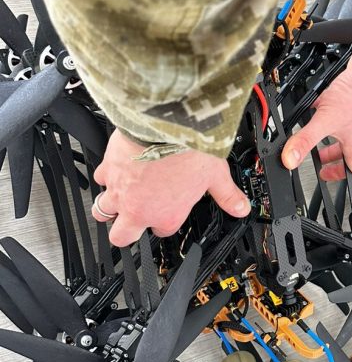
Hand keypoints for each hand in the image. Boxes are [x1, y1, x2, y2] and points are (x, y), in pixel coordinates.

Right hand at [92, 130, 249, 245]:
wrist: (162, 125)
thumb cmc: (188, 150)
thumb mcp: (216, 175)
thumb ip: (227, 195)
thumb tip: (241, 207)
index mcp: (167, 214)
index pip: (162, 231)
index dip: (166, 221)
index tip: (170, 210)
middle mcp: (139, 208)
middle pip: (121, 237)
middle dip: (125, 231)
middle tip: (134, 218)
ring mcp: (120, 190)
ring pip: (102, 211)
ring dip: (109, 207)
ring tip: (119, 198)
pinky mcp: (107, 168)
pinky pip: (100, 179)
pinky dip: (106, 175)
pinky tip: (116, 167)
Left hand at [282, 32, 351, 179]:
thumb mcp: (324, 122)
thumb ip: (306, 140)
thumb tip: (291, 159)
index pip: (351, 168)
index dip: (338, 174)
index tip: (325, 174)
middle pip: (345, 150)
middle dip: (329, 154)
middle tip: (317, 155)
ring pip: (341, 130)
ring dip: (327, 132)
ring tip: (313, 130)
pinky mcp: (350, 99)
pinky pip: (336, 110)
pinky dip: (326, 110)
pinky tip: (315, 104)